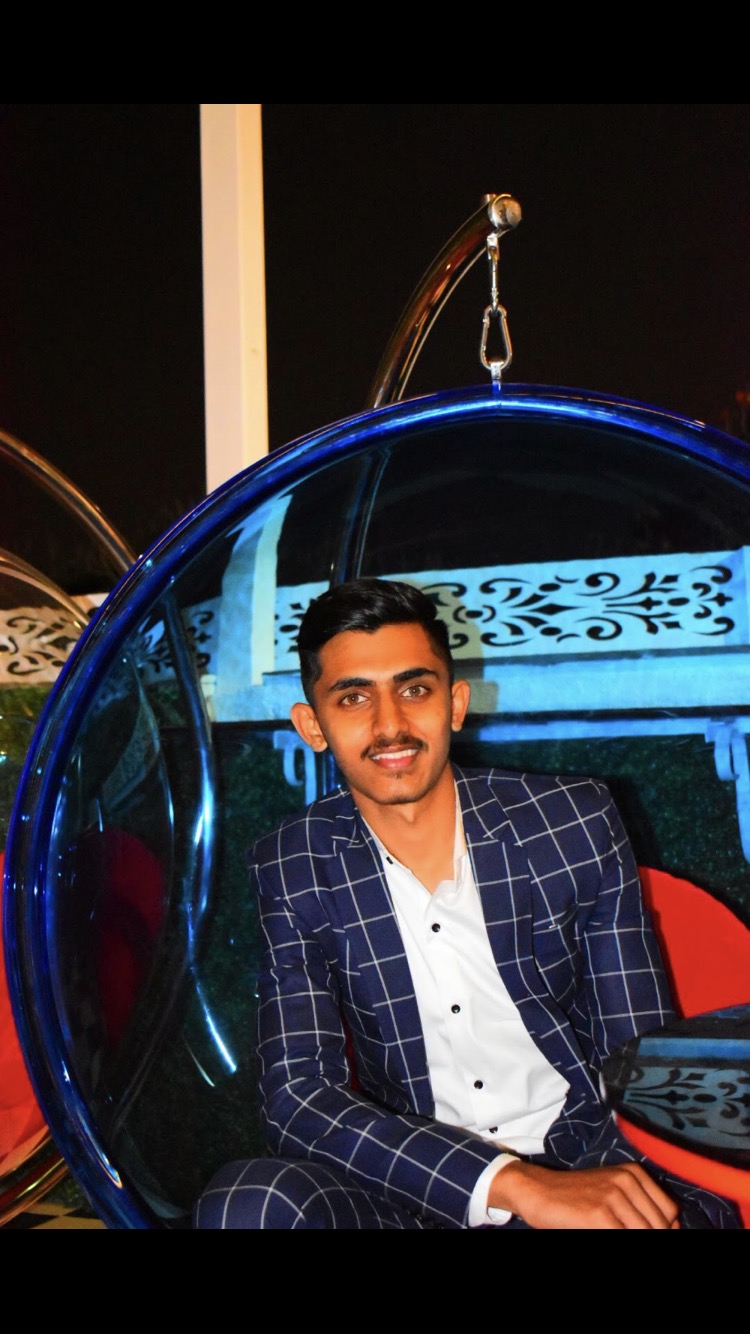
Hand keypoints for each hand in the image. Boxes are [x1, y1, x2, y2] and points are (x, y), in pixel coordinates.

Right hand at [490, 1160, 680, 1229]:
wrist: (536, 1190)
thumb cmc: (574, 1197)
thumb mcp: (611, 1191)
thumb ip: (639, 1207)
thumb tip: (672, 1228)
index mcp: (633, 1173)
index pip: (670, 1212)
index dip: (666, 1230)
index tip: (647, 1231)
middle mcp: (627, 1181)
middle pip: (660, 1226)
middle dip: (650, 1235)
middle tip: (623, 1230)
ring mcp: (613, 1197)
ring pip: (645, 1232)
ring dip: (634, 1237)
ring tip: (610, 1230)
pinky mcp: (599, 1215)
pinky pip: (623, 1237)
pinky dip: (619, 1239)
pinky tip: (601, 1233)